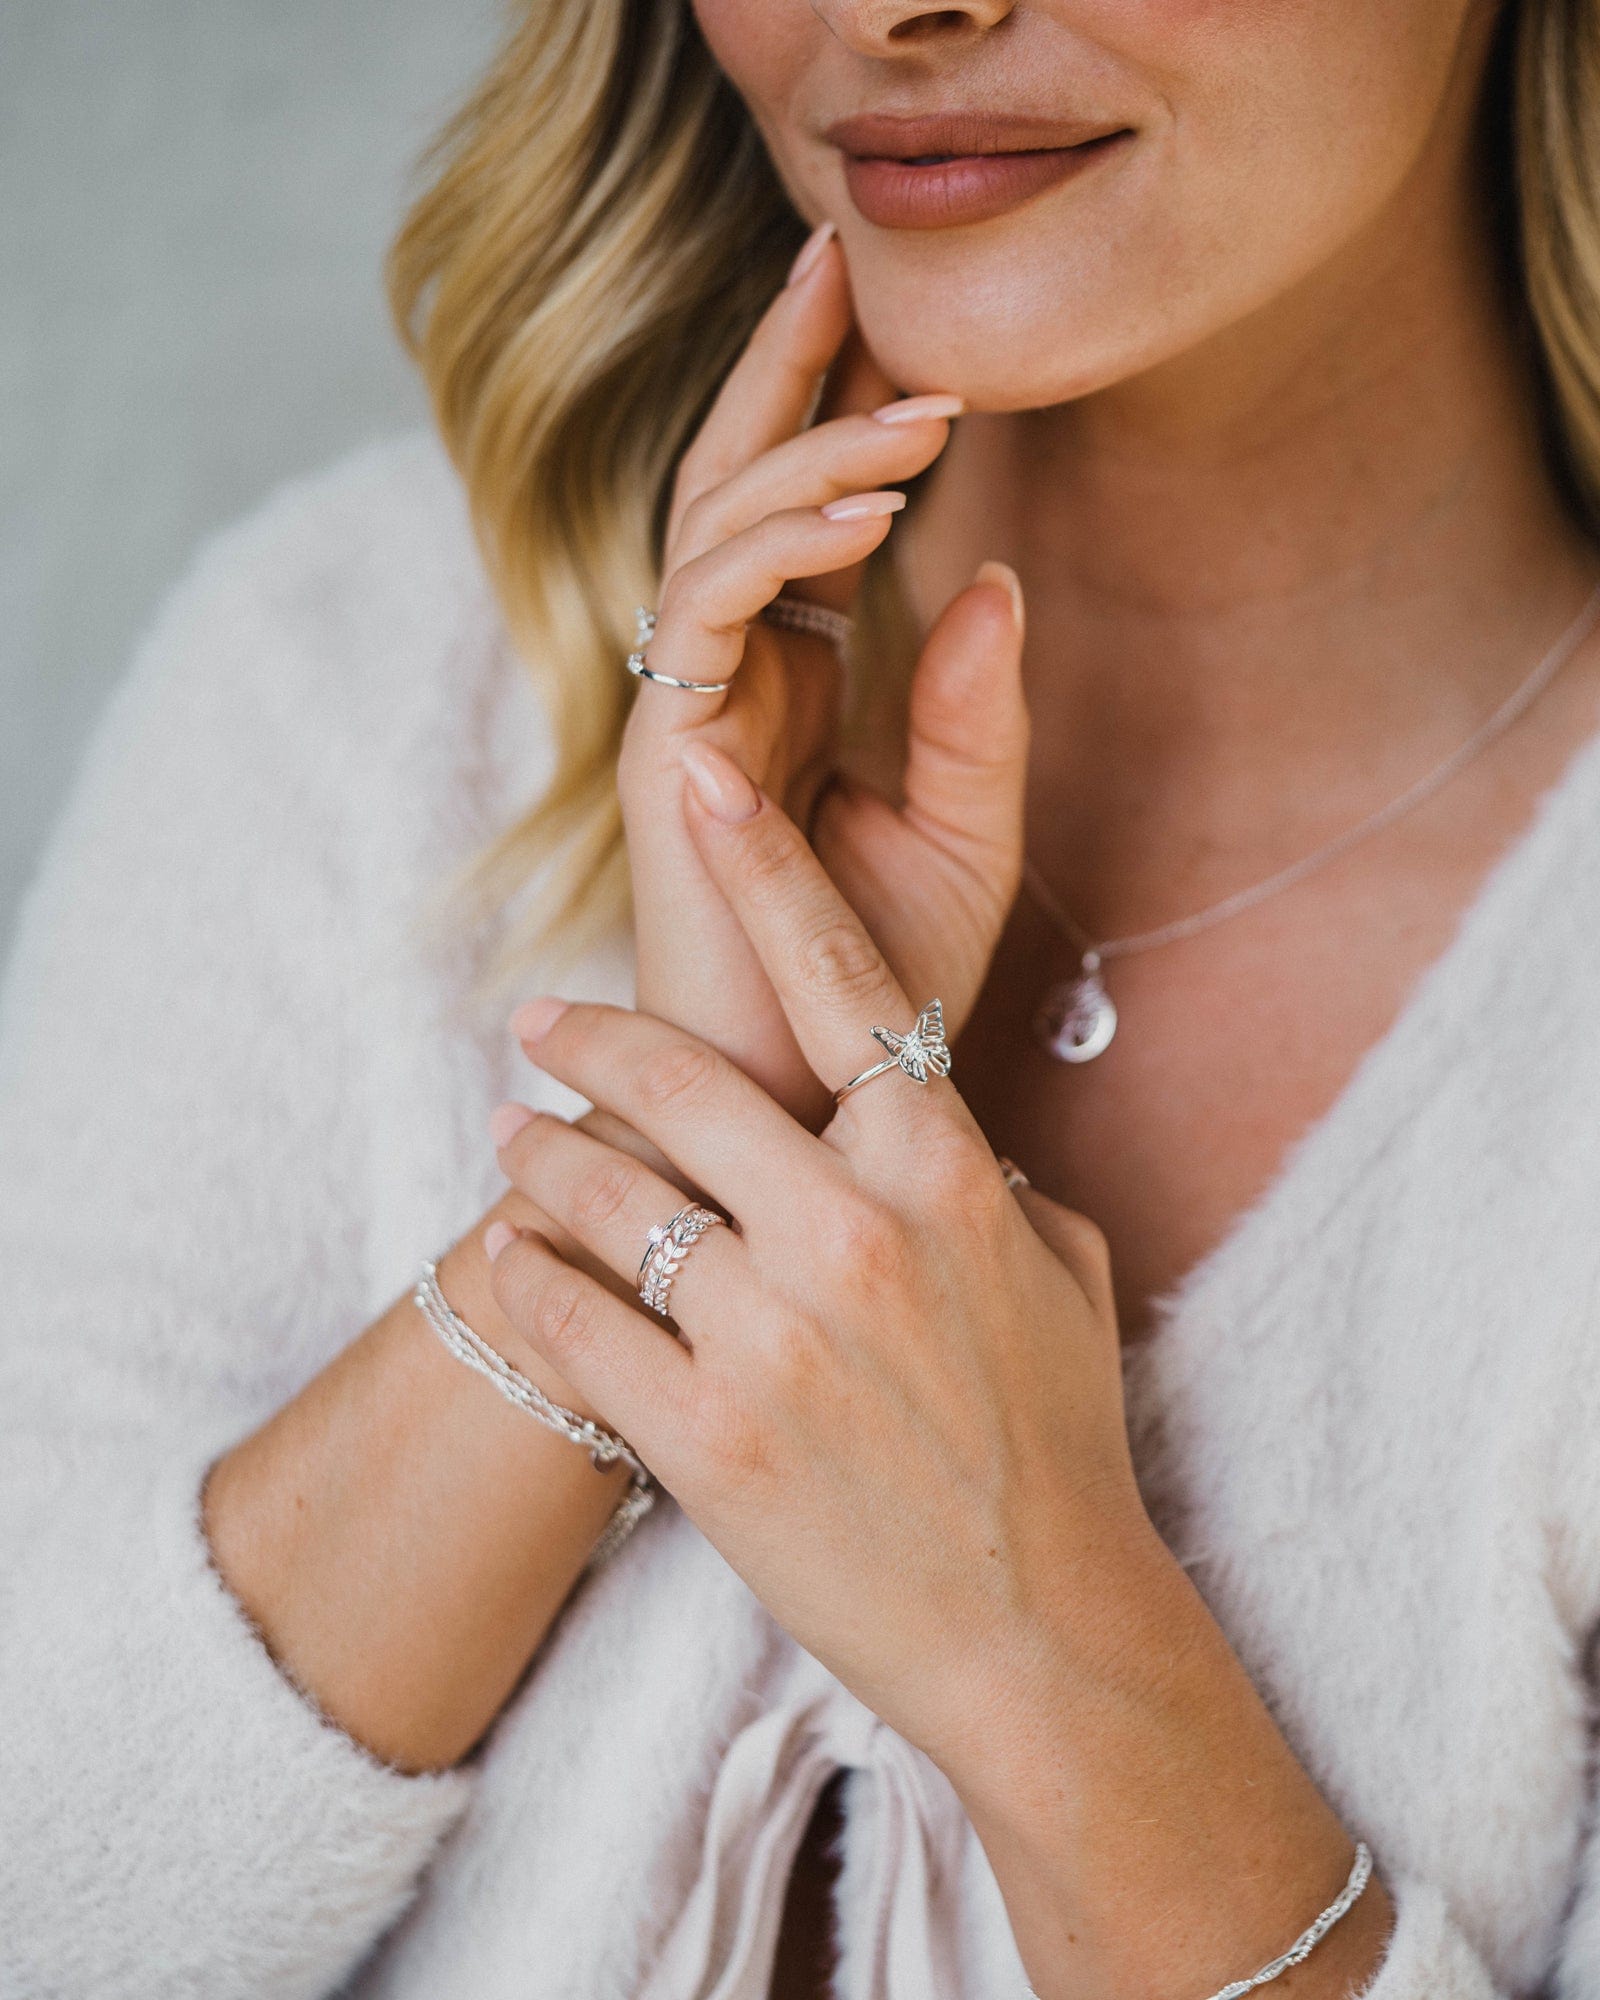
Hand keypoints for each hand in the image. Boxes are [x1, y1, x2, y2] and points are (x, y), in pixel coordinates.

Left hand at [493, 746, 1148, 1768]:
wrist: (1041, 1625)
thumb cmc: (1054, 1440)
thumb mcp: (1056, 1271)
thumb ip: (978, 1174)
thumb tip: (918, 1123)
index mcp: (944, 1167)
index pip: (838, 976)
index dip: (762, 865)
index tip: (701, 784)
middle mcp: (852, 1228)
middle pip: (677, 1078)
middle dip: (586, 1036)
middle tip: (538, 1020)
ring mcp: (771, 1333)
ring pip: (604, 1192)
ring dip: (540, 1152)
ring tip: (512, 1138)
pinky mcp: (704, 1437)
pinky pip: (575, 1320)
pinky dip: (526, 1275)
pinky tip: (508, 1255)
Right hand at [621, 222, 1028, 1124]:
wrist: (806, 1105)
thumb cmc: (878, 987)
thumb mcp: (966, 833)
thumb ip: (975, 710)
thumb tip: (993, 576)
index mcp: (793, 683)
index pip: (794, 513)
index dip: (827, 405)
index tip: (887, 313)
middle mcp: (730, 679)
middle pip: (731, 484)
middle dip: (780, 369)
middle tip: (838, 258)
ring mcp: (687, 708)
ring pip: (713, 530)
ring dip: (811, 456)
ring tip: (918, 416)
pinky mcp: (666, 750)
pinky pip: (706, 610)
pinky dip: (783, 547)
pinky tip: (880, 514)